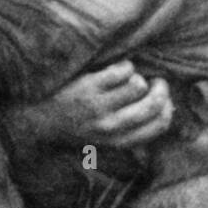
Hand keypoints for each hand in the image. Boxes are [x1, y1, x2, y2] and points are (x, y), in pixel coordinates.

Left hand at [5, 61, 172, 149]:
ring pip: (138, 85)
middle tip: (155, 83)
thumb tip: (166, 113)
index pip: (159, 125)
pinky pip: (123, 70)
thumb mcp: (104, 141)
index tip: (164, 99)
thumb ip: (132, 131)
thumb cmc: (75, 128)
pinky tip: (116, 70)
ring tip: (126, 78)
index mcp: (119, 141)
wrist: (38, 121)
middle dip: (160, 89)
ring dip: (136, 77)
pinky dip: (124, 66)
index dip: (168, 108)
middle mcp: (111, 126)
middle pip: (154, 104)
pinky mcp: (90, 86)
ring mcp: (100, 105)